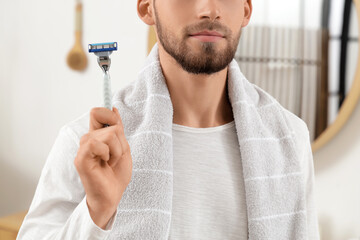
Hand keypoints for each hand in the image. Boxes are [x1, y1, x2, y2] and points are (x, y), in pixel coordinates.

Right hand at [74, 107, 132, 228]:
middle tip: (115, 157)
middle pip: (110, 124)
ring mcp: (83, 148)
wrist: (113, 195)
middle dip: (121, 141)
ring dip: (117, 150)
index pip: (97, 112)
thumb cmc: (116, 174)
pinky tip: (105, 163)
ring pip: (108, 134)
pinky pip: (97, 144)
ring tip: (110, 162)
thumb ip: (117, 129)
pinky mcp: (81, 158)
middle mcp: (88, 139)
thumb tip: (113, 108)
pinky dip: (108, 153)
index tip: (118, 130)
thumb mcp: (123, 147)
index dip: (110, 115)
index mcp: (96, 136)